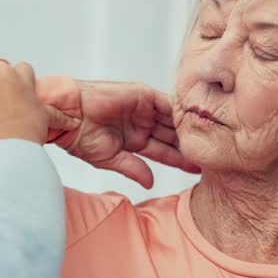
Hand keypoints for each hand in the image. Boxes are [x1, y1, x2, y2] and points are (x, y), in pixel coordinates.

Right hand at [66, 80, 199, 188]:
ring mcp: (143, 109)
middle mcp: (141, 123)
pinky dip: (181, 111)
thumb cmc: (79, 137)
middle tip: (210, 154)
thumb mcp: (110, 158)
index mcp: (133, 139)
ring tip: (207, 140)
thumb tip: (150, 182)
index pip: (163, 150)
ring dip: (188, 130)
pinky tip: (196, 122)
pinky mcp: (143, 95)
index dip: (179, 159)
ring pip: (173, 120)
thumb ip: (133, 168)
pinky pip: (168, 103)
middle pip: (172, 135)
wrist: (67, 115)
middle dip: (188, 145)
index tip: (197, 169)